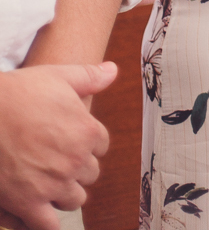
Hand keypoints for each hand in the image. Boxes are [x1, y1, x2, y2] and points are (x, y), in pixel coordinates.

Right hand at [0, 61, 116, 229]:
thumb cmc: (18, 93)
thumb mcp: (57, 76)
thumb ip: (89, 77)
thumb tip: (112, 70)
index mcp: (87, 131)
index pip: (101, 145)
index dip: (86, 141)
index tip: (71, 138)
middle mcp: (75, 160)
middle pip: (89, 173)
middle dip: (77, 166)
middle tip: (57, 158)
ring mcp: (52, 184)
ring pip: (74, 199)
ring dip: (65, 192)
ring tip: (48, 181)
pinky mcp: (28, 204)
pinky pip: (49, 226)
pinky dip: (47, 221)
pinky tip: (40, 210)